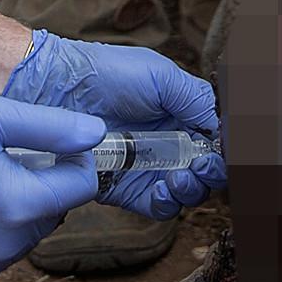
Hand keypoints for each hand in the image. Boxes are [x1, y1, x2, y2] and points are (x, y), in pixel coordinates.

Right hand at [0, 99, 104, 281]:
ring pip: (27, 235)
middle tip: (3, 163)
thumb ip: (51, 128)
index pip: (81, 187)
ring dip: (16, 212)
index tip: (50, 149)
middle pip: (54, 212)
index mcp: (19, 203)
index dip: (72, 163)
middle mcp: (8, 244)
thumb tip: (97, 134)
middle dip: (40, 188)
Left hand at [6, 30, 224, 217]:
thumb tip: (222, 127)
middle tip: (202, 165)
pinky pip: (156, 207)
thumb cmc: (105, 74)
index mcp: (180, 115)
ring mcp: (147, 168)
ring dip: (192, 189)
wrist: (57, 90)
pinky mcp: (125, 188)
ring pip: (186, 193)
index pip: (214, 141)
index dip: (224, 150)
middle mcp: (167, 144)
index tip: (223, 150)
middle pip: (206, 171)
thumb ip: (195, 99)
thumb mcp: (160, 75)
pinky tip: (162, 188)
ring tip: (180, 176)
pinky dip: (166, 202)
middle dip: (212, 173)